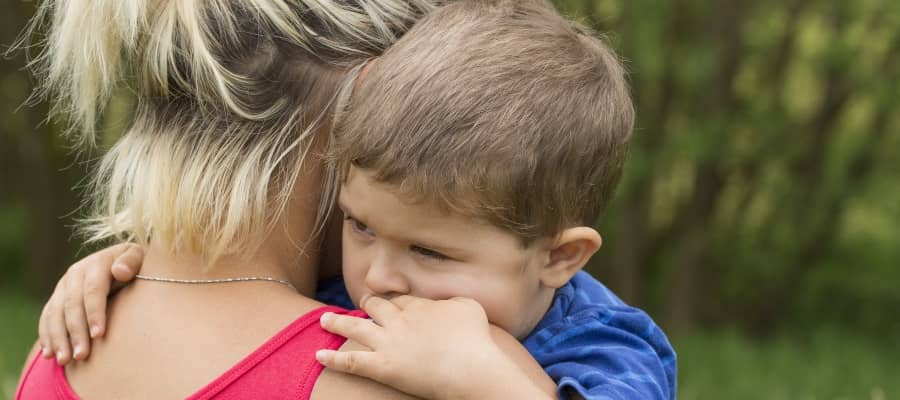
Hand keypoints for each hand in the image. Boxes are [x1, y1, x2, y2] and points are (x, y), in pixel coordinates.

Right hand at [38, 243, 143, 364]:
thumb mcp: (138, 258)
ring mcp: (63, 286)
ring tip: (64, 360)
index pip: (93, 290)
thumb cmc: (136, 266)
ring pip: (55, 313)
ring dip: (58, 338)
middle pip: (72, 305)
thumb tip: (120, 271)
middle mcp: (76, 274)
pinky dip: (47, 336)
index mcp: (96, 264)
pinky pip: (47, 317)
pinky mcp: (57, 298)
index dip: (94, 312)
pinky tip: (50, 354)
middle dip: (76, 332)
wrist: (121, 263)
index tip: (98, 335)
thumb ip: (131, 262)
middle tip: (81, 355)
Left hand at [317, 295, 550, 399]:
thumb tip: (447, 302)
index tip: (392, 302)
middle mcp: (399, 320)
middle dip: (367, 303)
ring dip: (337, 322)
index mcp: (420, 306)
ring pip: (356, 327)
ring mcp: (388, 343)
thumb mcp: (469, 306)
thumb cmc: (476, 339)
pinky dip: (333, 358)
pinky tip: (319, 355)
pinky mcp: (382, 367)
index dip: (395, 301)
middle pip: (376, 306)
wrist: (469, 367)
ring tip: (324, 319)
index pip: (401, 300)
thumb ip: (454, 299)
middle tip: (362, 303)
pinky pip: (351, 361)